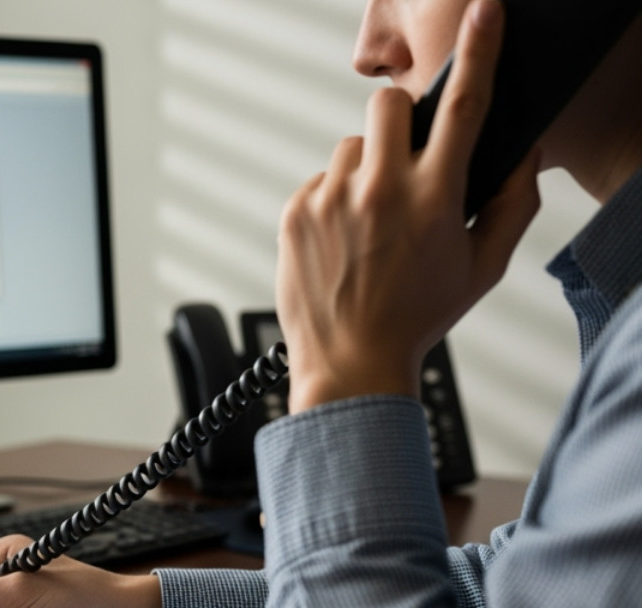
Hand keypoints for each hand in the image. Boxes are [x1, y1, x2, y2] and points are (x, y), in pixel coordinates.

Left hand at [276, 0, 540, 412]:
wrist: (350, 363)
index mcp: (434, 198)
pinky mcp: (296, 213)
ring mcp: (332, 201)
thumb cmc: (418, 317)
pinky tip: (343, 240)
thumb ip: (512, 204)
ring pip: (350, 147)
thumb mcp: (483, 267)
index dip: (479, 52)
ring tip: (370, 222)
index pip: (464, 107)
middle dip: (399, 119)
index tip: (485, 13)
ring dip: (364, 170)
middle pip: (386, 104)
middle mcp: (380, 191)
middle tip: (404, 158)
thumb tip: (521, 156)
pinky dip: (333, 199)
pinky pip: (319, 180)